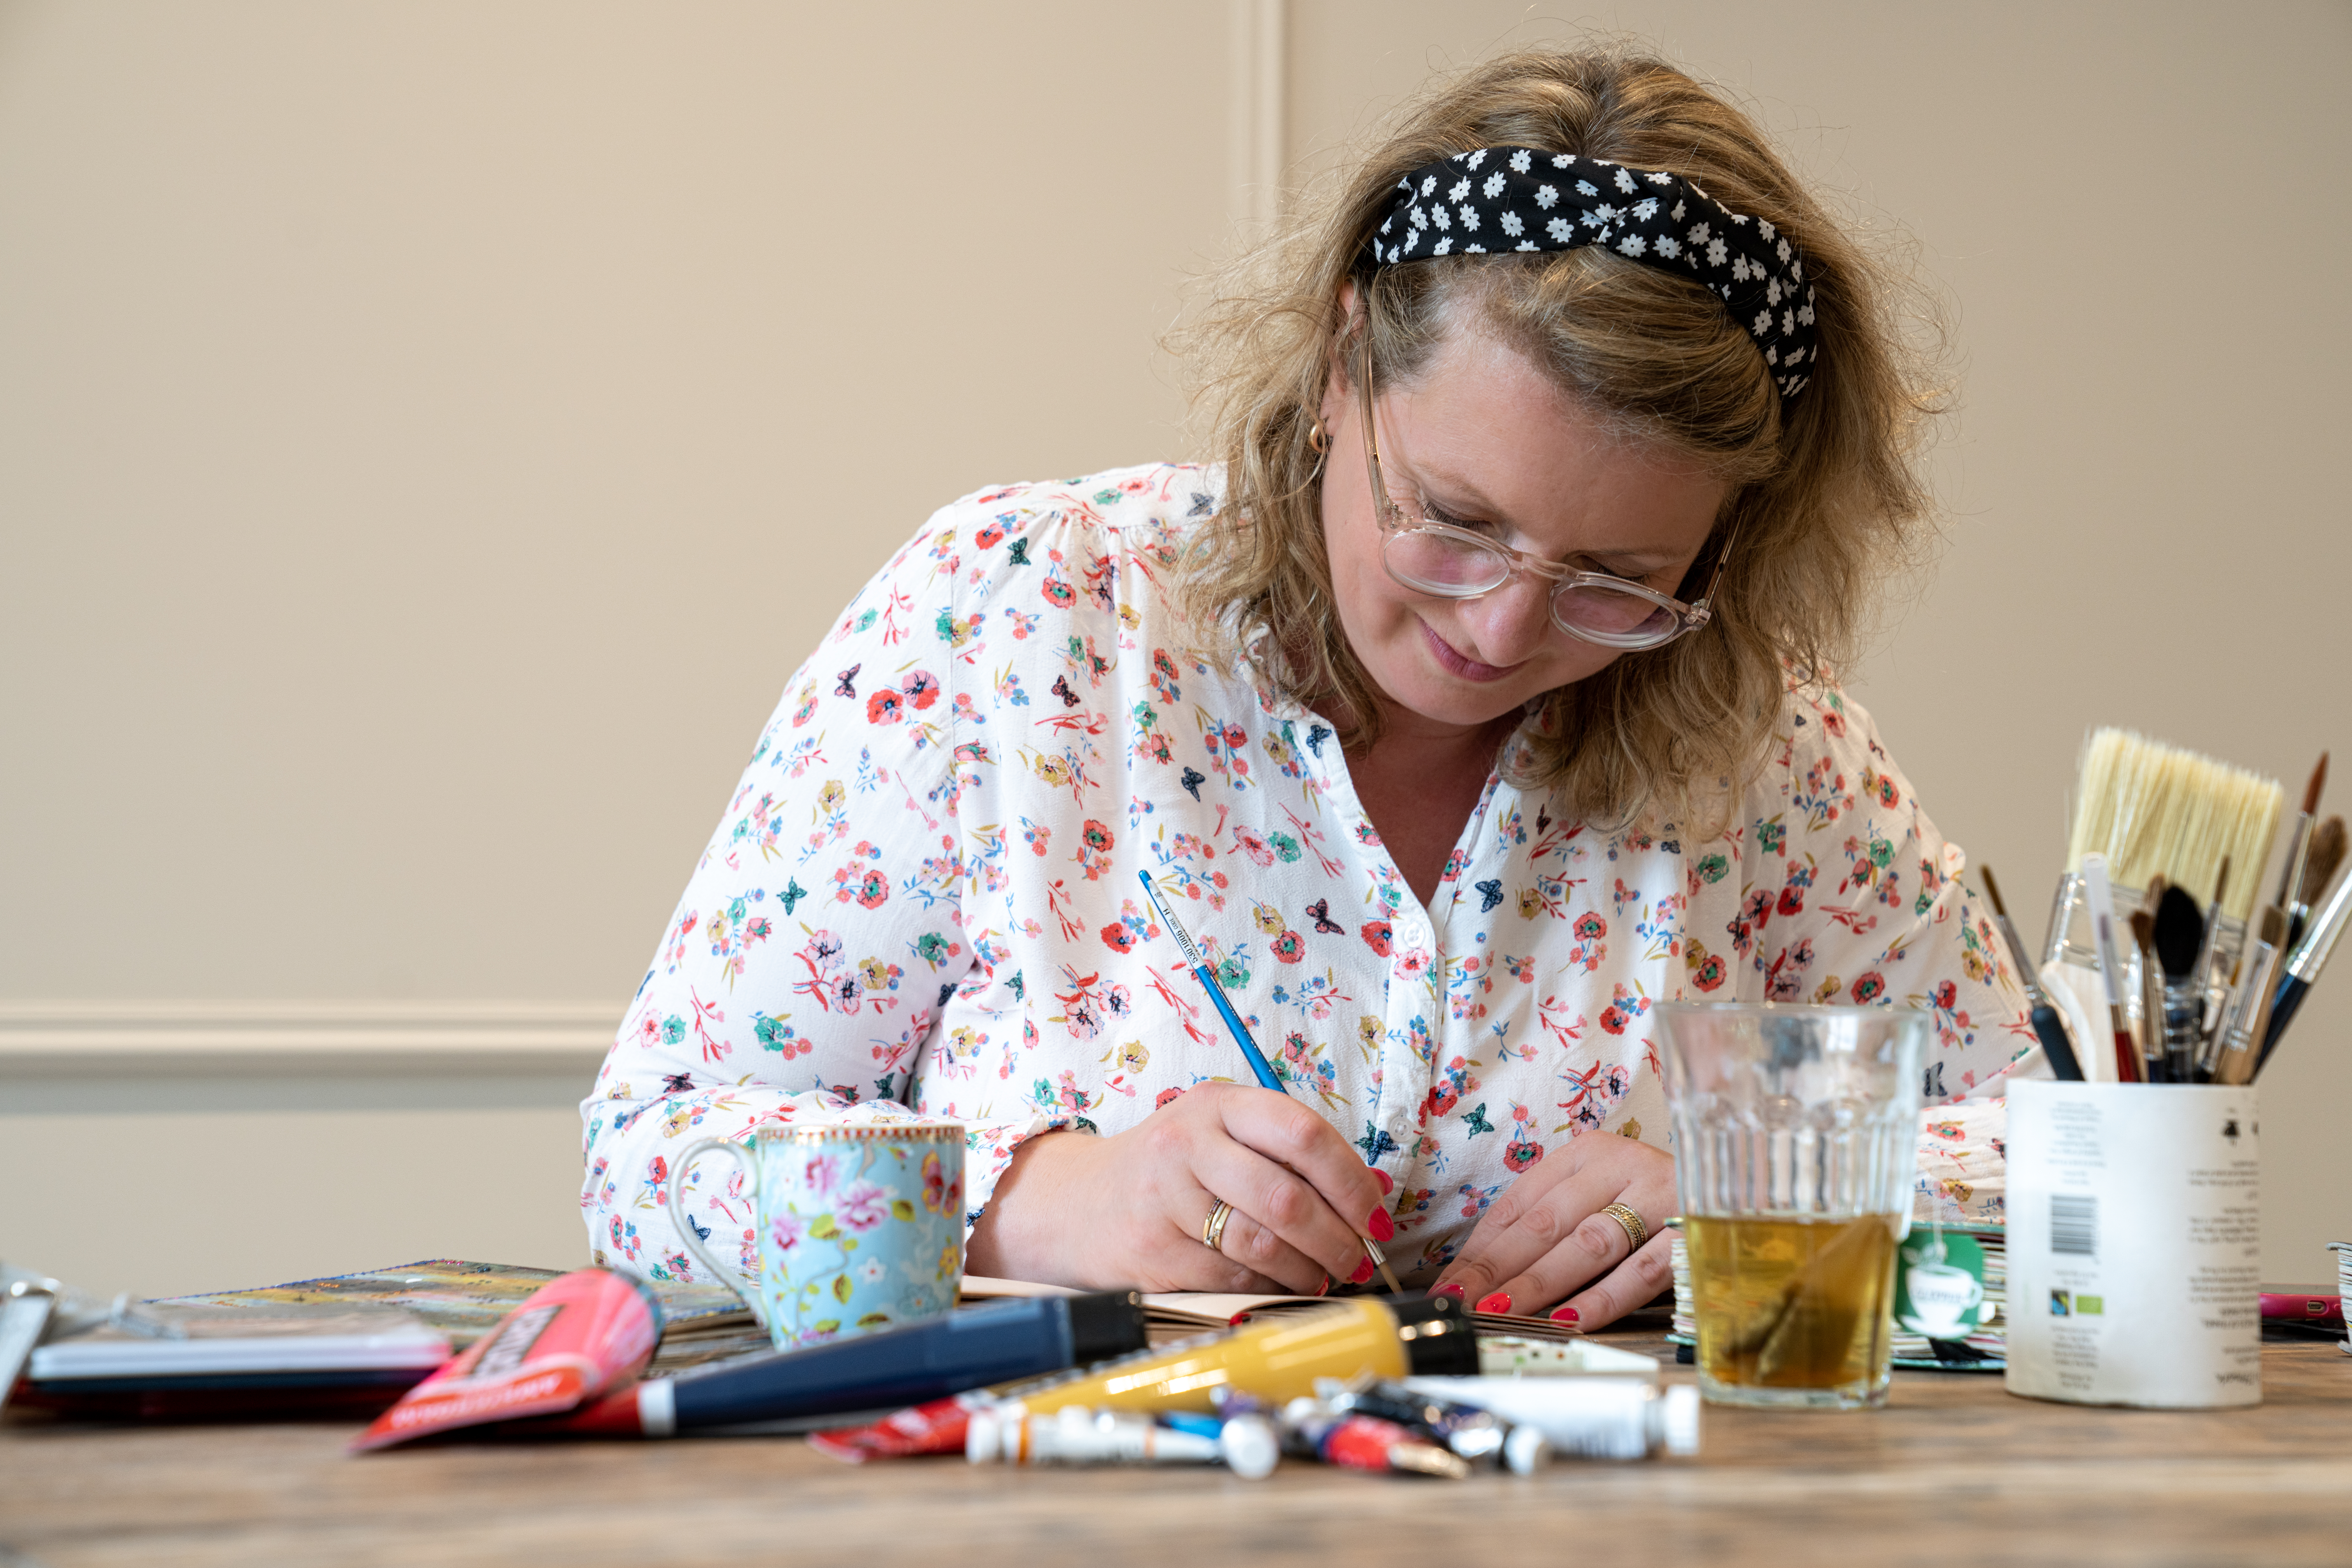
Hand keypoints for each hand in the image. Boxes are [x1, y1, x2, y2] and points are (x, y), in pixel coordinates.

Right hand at [964, 1082, 1393, 1294]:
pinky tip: (1279, 1283)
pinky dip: (1268, 1284)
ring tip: (1324, 1276)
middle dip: (1338, 1238)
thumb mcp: (1223, 1136)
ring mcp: (1164, 1196)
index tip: (1377, 1217)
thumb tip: (1373, 1193)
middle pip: (1287, 1197)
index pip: (1304, 1134)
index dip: (1352, 1182)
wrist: (1079, 1203)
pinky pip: (1231, 1274)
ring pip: (1262, 1242)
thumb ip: (1289, 1154)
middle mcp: (1187, 1142)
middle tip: (1358, 1259)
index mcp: (1218, 1103)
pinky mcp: (1152, 1249)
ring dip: (1308, 1269)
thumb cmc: (1172, 1169)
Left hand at [1429, 1134, 1674, 1329]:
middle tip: (1461, 1302)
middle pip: (1546, 1222)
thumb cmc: (1658, 1198)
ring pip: (1587, 1244)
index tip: (1451, 1282)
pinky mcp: (1691, 1234)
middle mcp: (1623, 1167)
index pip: (1521, 1201)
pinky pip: (1640, 1272)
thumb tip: (1488, 1269)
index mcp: (1591, 1153)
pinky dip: (1604, 1298)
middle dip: (1497, 1268)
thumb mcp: (1602, 1191)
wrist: (1746, 1185)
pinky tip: (1570, 1320)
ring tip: (1500, 1311)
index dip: (1482, 1245)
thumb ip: (1555, 1219)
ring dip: (1539, 1283)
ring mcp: (1661, 1199)